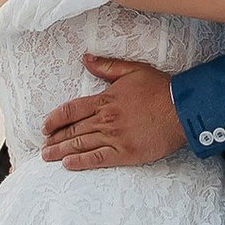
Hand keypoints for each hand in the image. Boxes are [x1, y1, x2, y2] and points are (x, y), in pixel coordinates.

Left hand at [40, 56, 186, 169]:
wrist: (182, 109)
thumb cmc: (160, 88)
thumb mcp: (132, 70)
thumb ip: (106, 66)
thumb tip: (85, 59)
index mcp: (105, 100)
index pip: (71, 110)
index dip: (55, 119)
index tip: (45, 126)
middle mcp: (106, 119)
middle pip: (73, 130)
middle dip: (55, 139)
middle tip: (43, 146)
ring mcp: (115, 137)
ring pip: (81, 145)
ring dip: (61, 151)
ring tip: (48, 156)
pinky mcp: (126, 153)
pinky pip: (98, 159)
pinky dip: (81, 162)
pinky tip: (67, 164)